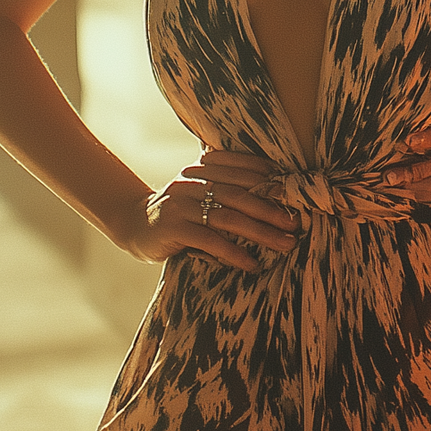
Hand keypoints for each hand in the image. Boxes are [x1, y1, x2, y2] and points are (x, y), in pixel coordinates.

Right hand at [117, 148, 297, 270]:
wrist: (135, 225)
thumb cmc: (180, 212)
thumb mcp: (201, 193)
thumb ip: (228, 189)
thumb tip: (277, 195)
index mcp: (203, 167)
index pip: (242, 168)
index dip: (269, 180)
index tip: (294, 194)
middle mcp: (192, 180)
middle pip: (240, 194)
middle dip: (272, 210)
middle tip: (295, 224)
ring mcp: (181, 203)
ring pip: (229, 217)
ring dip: (261, 232)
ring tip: (284, 244)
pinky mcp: (173, 228)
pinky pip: (210, 240)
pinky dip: (233, 252)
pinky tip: (251, 262)